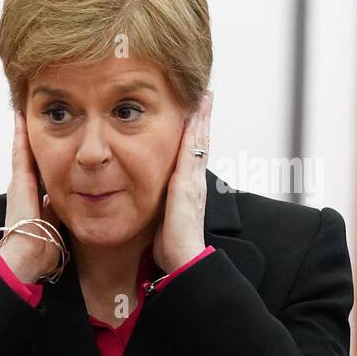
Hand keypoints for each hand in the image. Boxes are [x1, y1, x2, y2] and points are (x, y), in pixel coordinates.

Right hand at [0, 111, 61, 283]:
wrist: (27, 256)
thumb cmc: (43, 249)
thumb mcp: (57, 226)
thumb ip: (62, 213)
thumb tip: (79, 205)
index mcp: (35, 197)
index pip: (43, 168)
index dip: (47, 152)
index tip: (54, 135)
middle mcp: (24, 187)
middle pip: (33, 154)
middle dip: (35, 136)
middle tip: (39, 113)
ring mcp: (19, 182)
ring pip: (25, 149)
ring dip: (26, 130)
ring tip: (28, 107)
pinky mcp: (18, 180)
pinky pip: (20, 150)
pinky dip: (20, 133)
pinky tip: (21, 116)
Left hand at [153, 90, 212, 273]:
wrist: (183, 261)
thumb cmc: (172, 247)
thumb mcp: (163, 221)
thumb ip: (160, 209)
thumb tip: (151, 206)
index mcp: (188, 189)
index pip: (192, 154)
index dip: (195, 134)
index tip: (195, 114)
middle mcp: (194, 181)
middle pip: (200, 142)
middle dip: (203, 118)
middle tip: (205, 95)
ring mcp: (194, 182)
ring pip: (199, 142)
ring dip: (202, 118)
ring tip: (204, 96)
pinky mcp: (188, 184)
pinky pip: (192, 152)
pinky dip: (195, 132)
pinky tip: (193, 116)